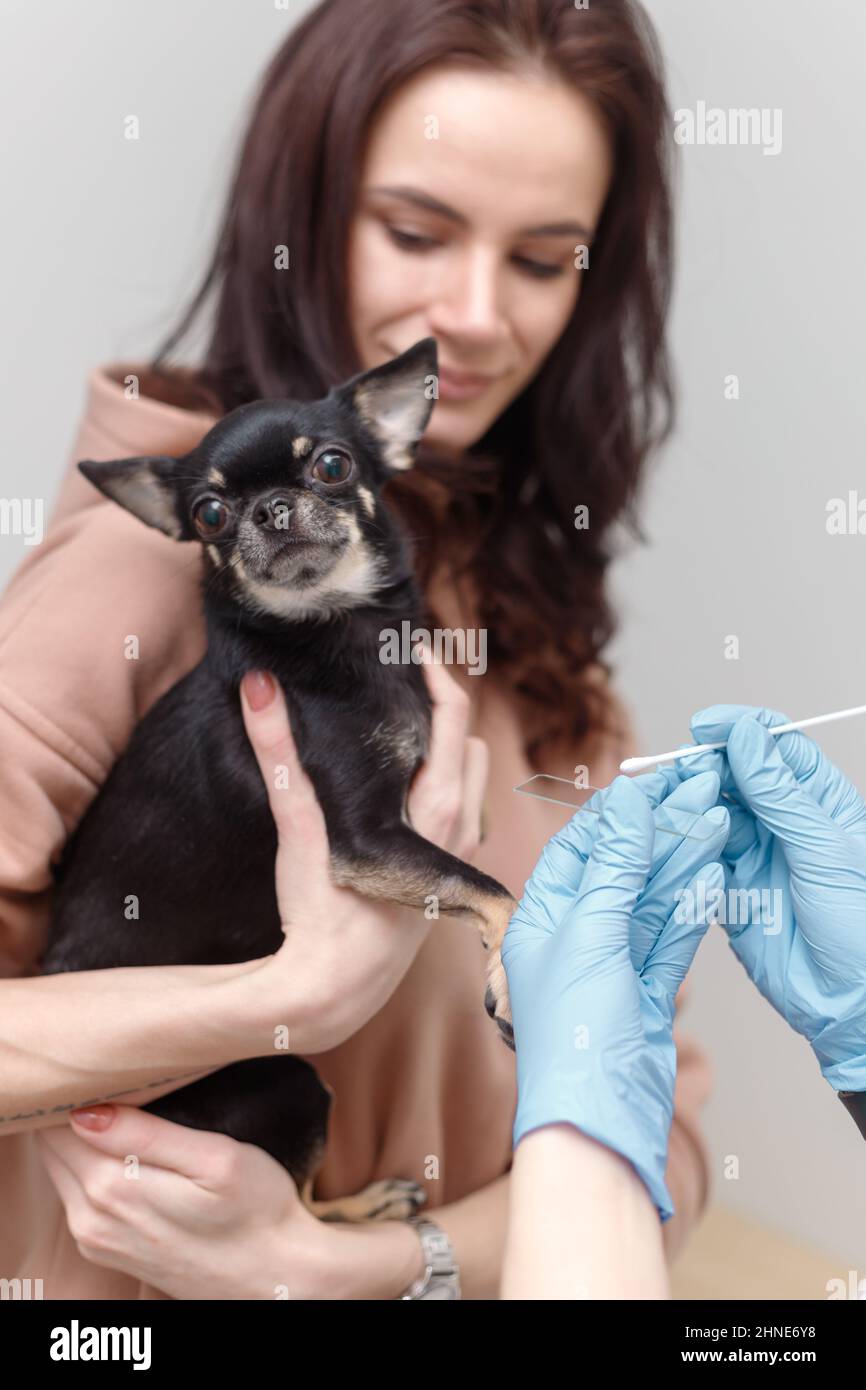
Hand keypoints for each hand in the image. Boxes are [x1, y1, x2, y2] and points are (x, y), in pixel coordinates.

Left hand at [36, 1104, 326, 1298]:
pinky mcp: (105, 1247)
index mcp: (112, 1187)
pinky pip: (75, 1193)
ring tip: (133, 1110)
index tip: (118, 1070)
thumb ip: (147, 1135)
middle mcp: (90, 1217)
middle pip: (53, 1144)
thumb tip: (84, 1111)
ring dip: (81, 1137)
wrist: (274, 1277)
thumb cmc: (257, 1210)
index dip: (84, 1087)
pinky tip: (130, 1151)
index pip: (59, 1121)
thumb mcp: (216, 1159)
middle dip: (78, 1109)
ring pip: (61, 1168)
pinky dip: (90, 1165)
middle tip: (126, 1082)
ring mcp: (94, 1237)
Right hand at [238, 657, 488, 1053]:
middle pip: (469, 740)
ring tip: (401, 722)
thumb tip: (257, 688)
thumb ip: (279, 755)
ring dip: (447, 744)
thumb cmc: (320, 916)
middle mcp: (461, 828)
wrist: (334, 992)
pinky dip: (444, 779)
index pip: (454, 716)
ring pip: (471, 776)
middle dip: (443, 704)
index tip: (411, 645)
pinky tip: (402, 781)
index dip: (436, 671)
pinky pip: (462, 808)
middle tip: (402, 676)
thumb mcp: (300, 830)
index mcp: (436, 807)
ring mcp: (459, 854)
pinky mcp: (445, 874)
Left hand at [503, 773, 727, 1219]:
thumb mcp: (589, 931)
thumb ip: (613, 864)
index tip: (655, 780)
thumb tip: (627, 801)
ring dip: (681, 858)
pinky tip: (710, 873)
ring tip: (714, 818)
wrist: (598, 1118)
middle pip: (621, 867)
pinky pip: (670, 937)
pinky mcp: (645, 992)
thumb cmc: (572, 1031)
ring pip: (650, 898)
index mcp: (539, 919)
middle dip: (660, 828)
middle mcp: (573, 938)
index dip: (618, 812)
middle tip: (699, 789)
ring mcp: (612, 965)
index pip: (578, 848)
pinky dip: (690, 905)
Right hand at [676, 705, 865, 1089]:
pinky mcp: (732, 891)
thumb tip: (745, 735)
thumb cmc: (860, 926)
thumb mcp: (823, 849)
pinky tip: (669, 845)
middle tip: (674, 768)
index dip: (739, 731)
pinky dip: (682, 850)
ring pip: (711, 815)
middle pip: (734, 776)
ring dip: (688, 808)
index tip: (706, 727)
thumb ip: (779, 793)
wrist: (851, 1003)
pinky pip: (699, 859)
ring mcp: (757, 856)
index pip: (774, 746)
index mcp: (820, 802)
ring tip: (666, 806)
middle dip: (703, 767)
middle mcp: (785, 823)